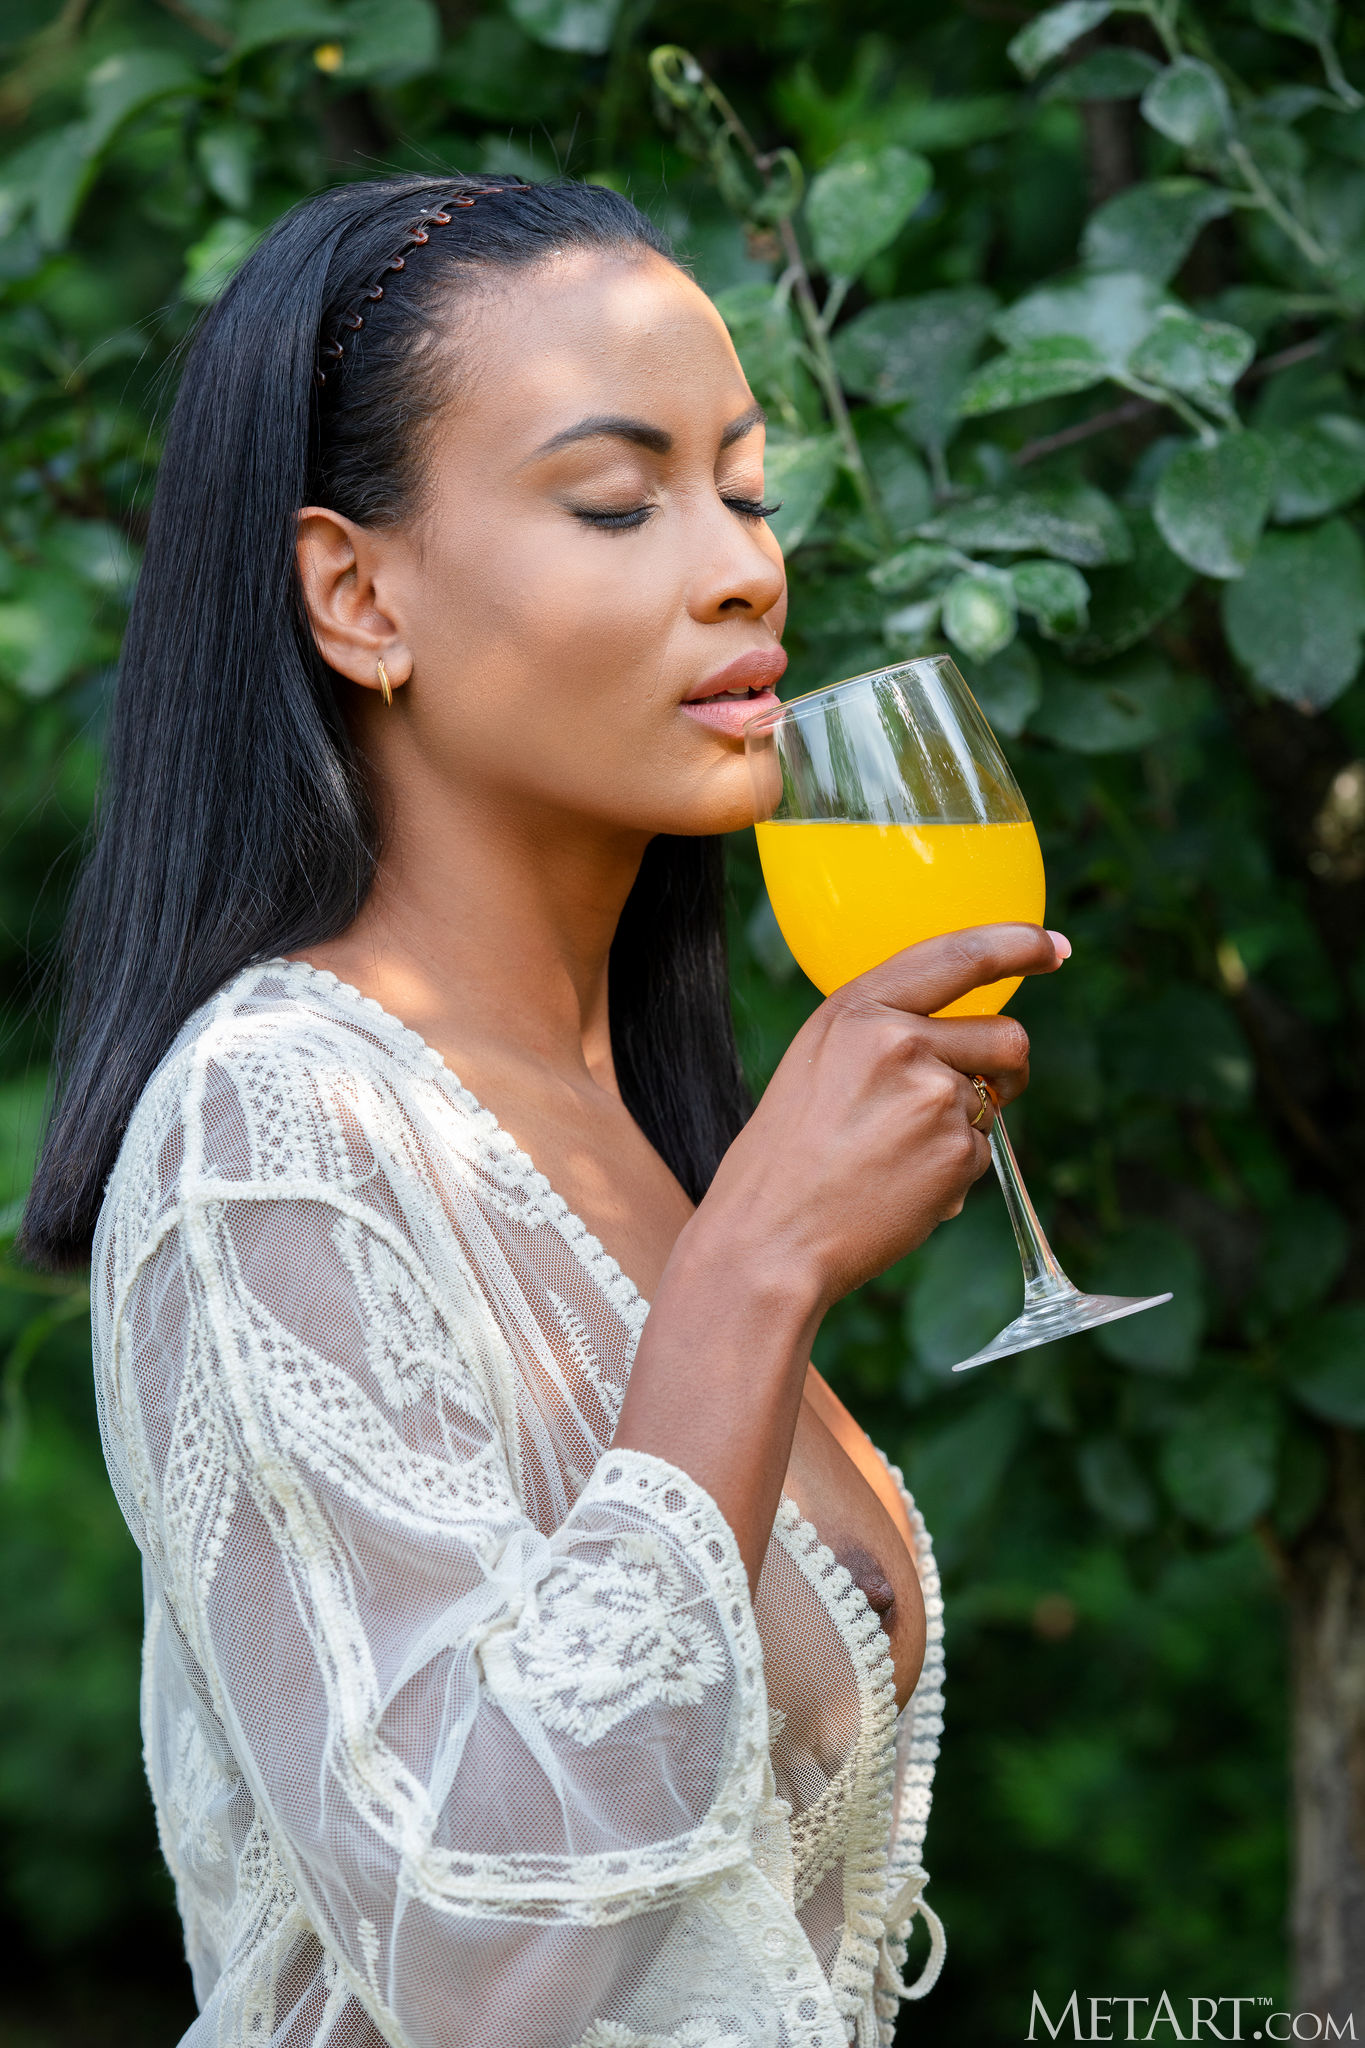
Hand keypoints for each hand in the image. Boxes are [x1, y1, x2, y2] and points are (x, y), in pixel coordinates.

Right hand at [694, 922, 1065, 1314]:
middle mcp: (900, 1041)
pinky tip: (899, 1188)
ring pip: (994, 1101)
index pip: (960, 957)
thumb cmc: (785, 1155)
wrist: (769, 1237)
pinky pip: (981, 1153)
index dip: (1019, 945)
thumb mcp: (818, 1062)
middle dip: (1005, 1069)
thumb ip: (883, 1031)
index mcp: (859, 1009)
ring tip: (898, 1155)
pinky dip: (952, 1173)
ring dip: (966, 1126)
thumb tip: (964, 1032)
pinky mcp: (956, 1153)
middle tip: (967, 1098)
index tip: (1053, 947)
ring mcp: (933, 1097)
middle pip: (1008, 1038)